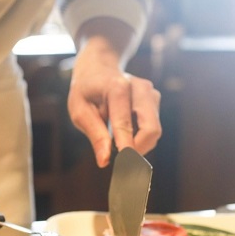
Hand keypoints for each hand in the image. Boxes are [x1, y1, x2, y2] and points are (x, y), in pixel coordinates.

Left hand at [68, 23, 161, 167]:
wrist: (99, 67)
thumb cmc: (86, 91)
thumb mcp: (79, 111)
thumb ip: (94, 134)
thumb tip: (105, 161)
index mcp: (117, 88)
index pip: (125, 124)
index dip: (127, 149)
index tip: (125, 168)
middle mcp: (140, 88)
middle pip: (151, 129)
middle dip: (139, 150)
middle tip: (122, 163)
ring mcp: (151, 93)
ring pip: (154, 131)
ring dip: (138, 144)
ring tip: (117, 142)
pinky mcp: (155, 100)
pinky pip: (152, 127)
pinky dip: (140, 137)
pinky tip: (124, 133)